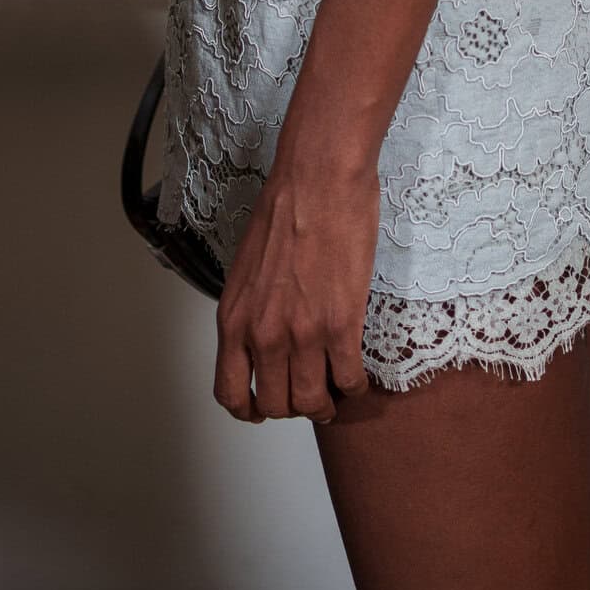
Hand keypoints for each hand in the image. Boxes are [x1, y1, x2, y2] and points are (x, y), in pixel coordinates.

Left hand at [213, 157, 378, 423]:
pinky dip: (355, 387)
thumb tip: (262, 339)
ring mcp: (302, 334)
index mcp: (234, 319)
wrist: (317, 180)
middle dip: (294, 407)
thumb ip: (250, 311)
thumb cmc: (284, 210)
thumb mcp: (246, 270)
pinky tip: (358, 376)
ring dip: (326, 403)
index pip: (231, 393)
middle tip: (310, 394)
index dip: (250, 409)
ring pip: (312, 402)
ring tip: (336, 391)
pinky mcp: (341, 325)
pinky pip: (348, 380)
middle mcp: (262, 335)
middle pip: (276, 405)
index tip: (265, 408)